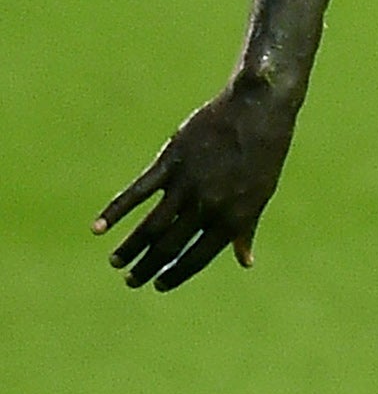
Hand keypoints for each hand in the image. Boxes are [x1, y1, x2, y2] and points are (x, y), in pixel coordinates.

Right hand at [93, 82, 298, 290]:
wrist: (258, 108)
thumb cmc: (263, 153)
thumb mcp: (260, 194)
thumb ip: (244, 229)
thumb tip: (245, 262)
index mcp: (233, 217)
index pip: (198, 258)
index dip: (176, 275)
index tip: (159, 285)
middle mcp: (209, 205)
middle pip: (169, 246)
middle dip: (147, 267)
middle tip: (131, 280)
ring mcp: (188, 183)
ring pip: (151, 226)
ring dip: (130, 247)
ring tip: (116, 262)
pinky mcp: (171, 161)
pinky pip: (137, 192)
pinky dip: (115, 211)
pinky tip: (98, 228)